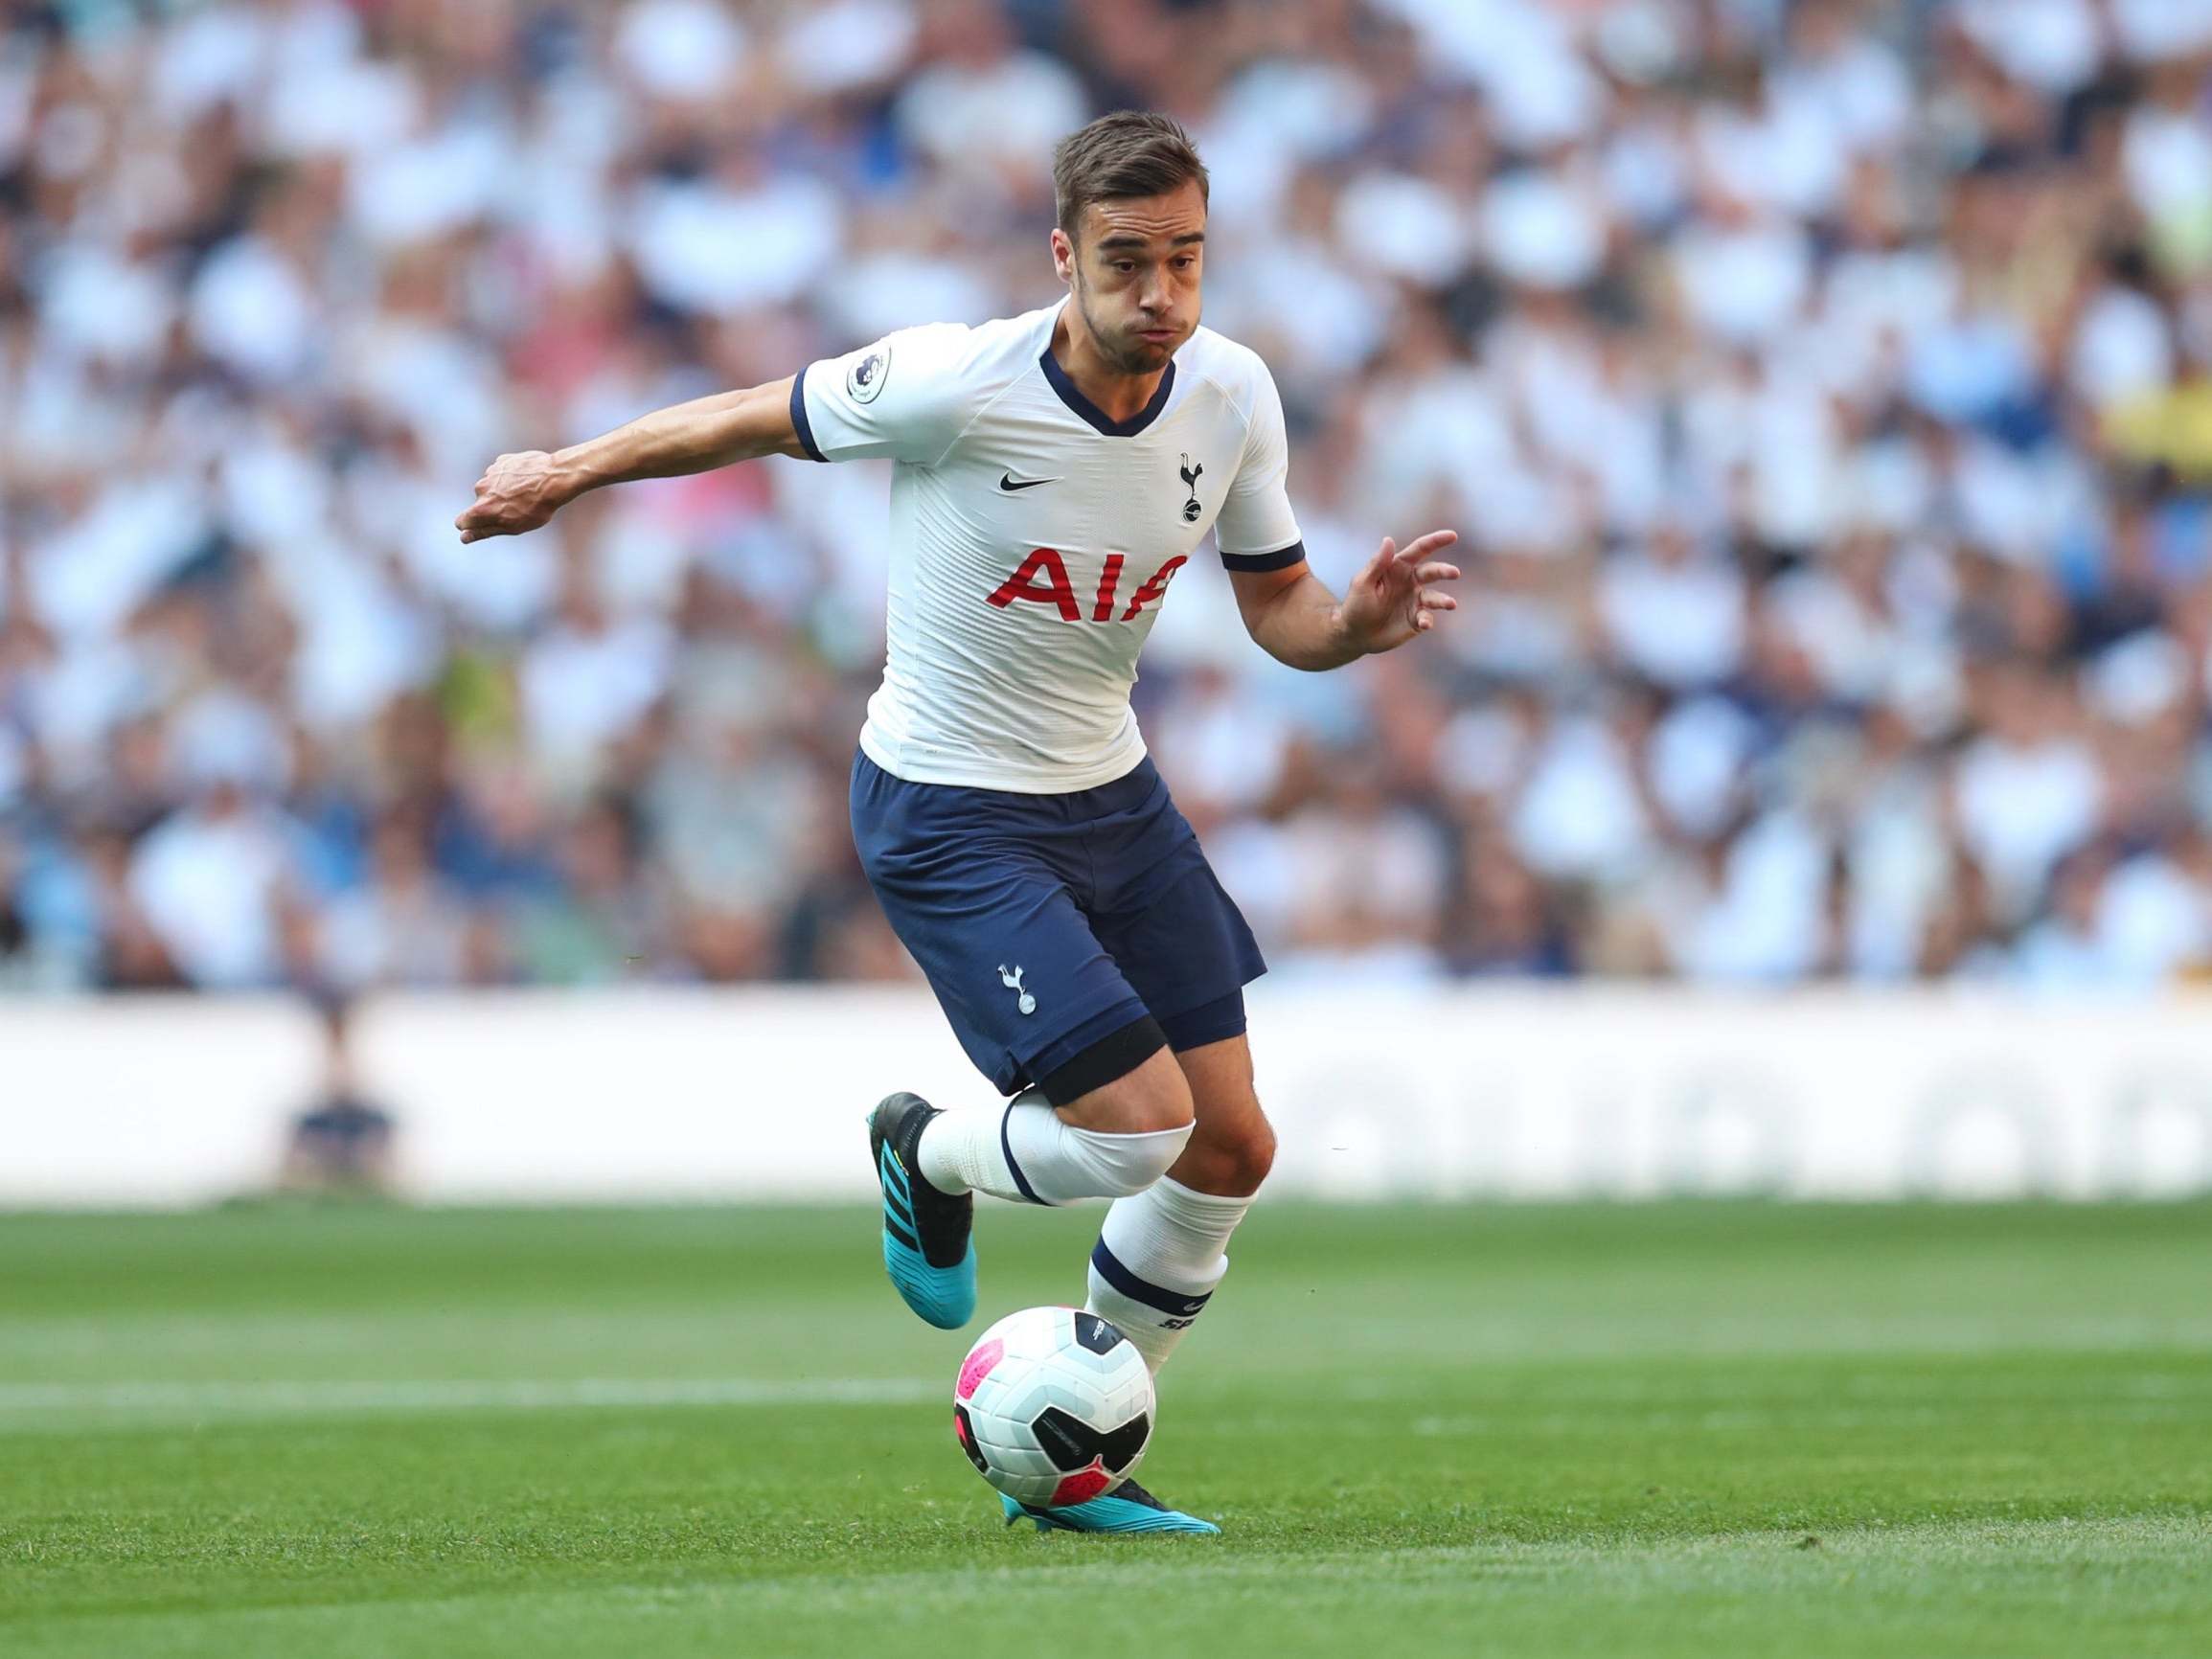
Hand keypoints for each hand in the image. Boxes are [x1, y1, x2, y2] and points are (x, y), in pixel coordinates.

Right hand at [454, 450, 571, 543]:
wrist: (555, 478)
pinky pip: (501, 474)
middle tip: (518, 509)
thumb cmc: (537, 507)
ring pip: (491, 487)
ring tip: (525, 493)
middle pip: (480, 503)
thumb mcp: (513, 526)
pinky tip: (527, 480)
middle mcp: (481, 489)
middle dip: (493, 507)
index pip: (461, 522)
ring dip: (503, 491)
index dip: (471, 526)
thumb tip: (464, 537)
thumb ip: (485, 531)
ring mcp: (490, 473)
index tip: (486, 525)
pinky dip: (510, 478)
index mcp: (482, 509)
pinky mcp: (501, 461)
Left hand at [1336, 530, 1459, 654]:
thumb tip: (1388, 539)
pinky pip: (1427, 618)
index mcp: (1398, 567)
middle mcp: (1410, 582)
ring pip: (1434, 597)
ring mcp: (1415, 601)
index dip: (1435, 541)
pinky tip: (1424, 623)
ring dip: (1443, 600)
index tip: (1453, 535)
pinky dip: (1428, 620)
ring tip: (1450, 604)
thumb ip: (1377, 563)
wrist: (1354, 634)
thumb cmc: (1356, 605)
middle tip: (1455, 573)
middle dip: (1444, 571)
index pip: (1419, 550)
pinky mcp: (1416, 620)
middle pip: (1432, 572)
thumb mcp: (1363, 583)